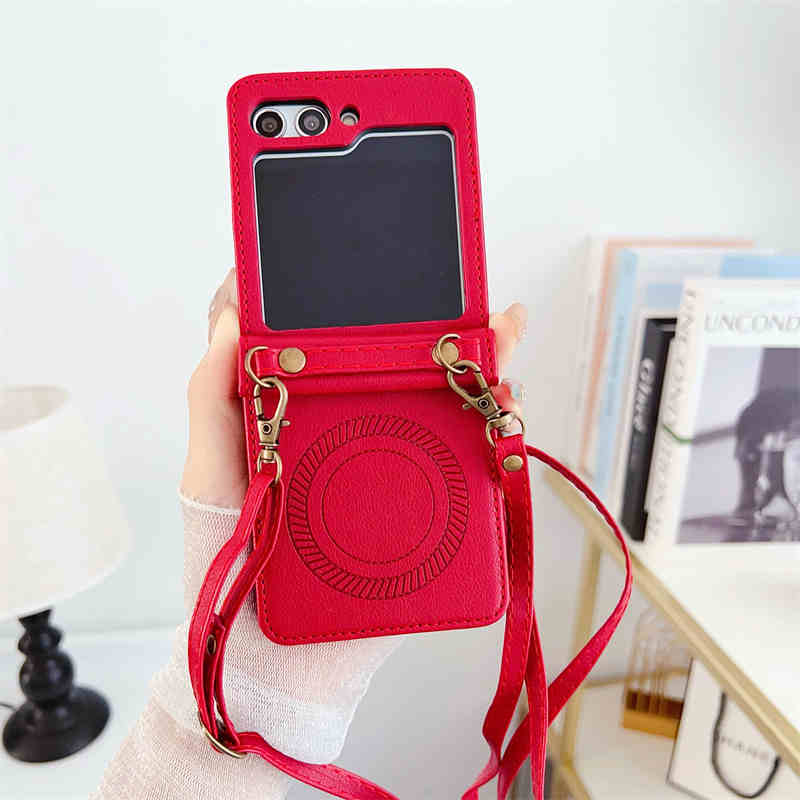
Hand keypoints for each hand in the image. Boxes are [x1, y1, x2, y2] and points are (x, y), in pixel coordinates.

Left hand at [181, 268, 526, 506]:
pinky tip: (506, 408)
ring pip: (445, 404)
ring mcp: (389, 459)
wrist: (267, 626)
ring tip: (504, 342)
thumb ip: (212, 393)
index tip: (394, 272)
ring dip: (483, 370)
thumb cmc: (229, 540)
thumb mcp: (211, 461)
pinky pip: (460, 458)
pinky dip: (492, 430)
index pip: (343, 342)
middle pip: (411, 364)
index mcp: (308, 403)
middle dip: (454, 329)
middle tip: (483, 309)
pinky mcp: (416, 500)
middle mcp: (356, 423)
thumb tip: (232, 315)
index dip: (371, 304)